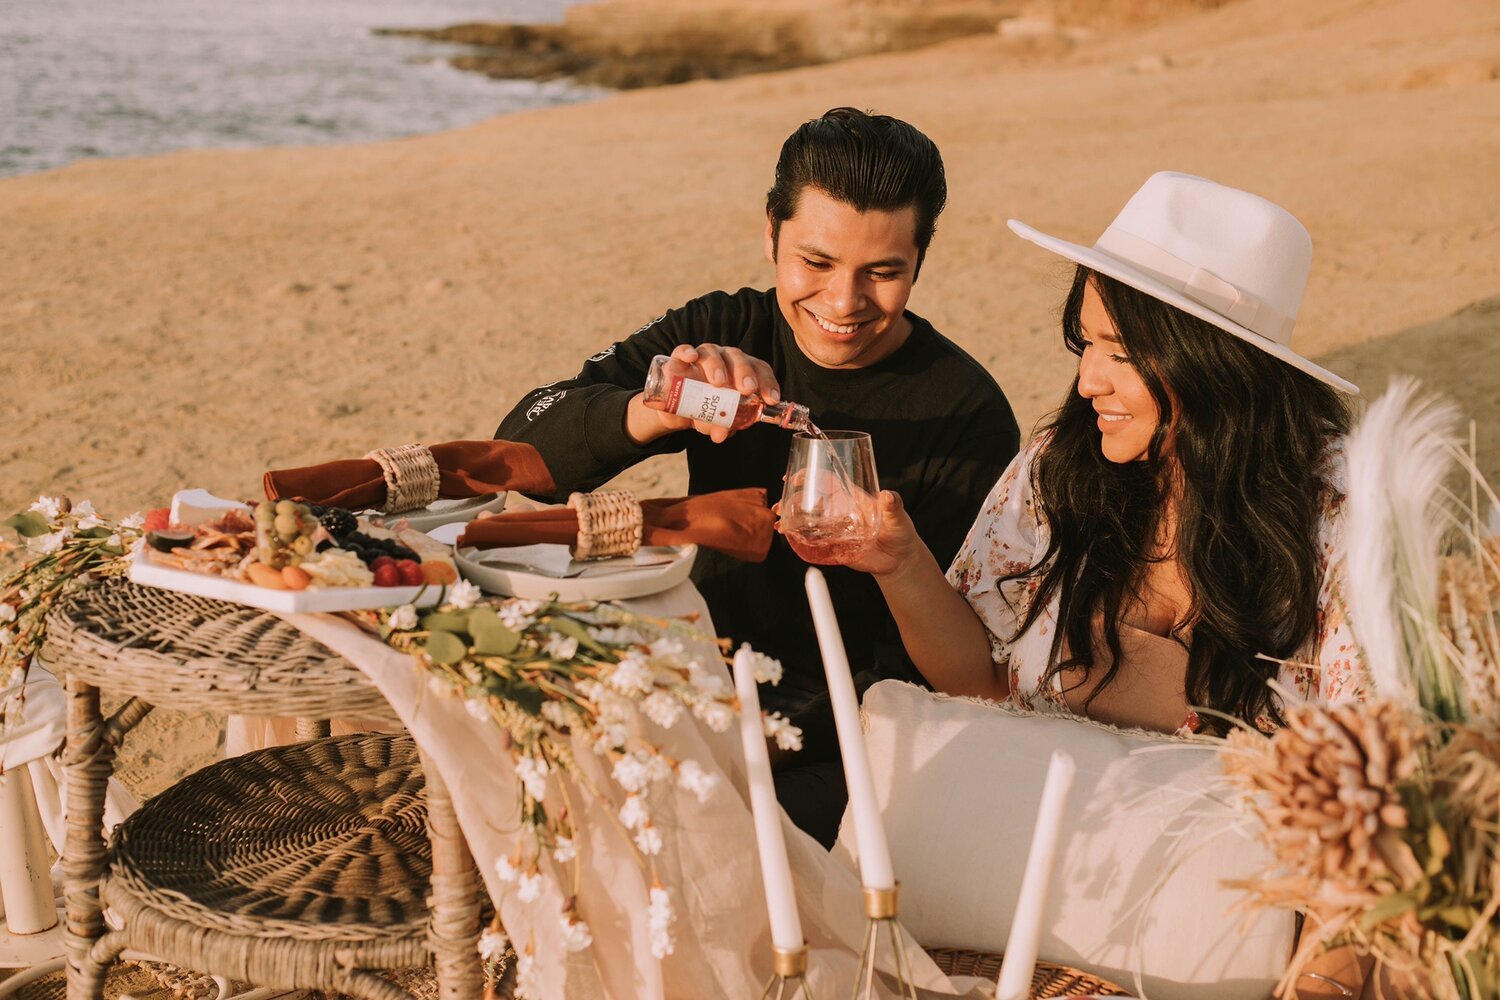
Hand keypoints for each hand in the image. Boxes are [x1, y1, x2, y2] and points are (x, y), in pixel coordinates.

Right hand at [629, 344, 781, 444]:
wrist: (676, 410)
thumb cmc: (705, 411)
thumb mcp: (715, 421)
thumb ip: (719, 425)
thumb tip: (720, 434)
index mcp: (741, 372)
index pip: (759, 370)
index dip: (767, 382)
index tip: (772, 399)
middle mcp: (724, 360)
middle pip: (738, 358)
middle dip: (744, 372)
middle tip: (747, 388)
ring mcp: (701, 358)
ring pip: (712, 352)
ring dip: (717, 365)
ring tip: (718, 383)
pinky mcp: (678, 361)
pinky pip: (682, 351)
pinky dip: (687, 352)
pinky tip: (692, 357)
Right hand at [777, 489, 923, 576]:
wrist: (899, 559)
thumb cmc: (899, 532)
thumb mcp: (898, 516)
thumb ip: (893, 506)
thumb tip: (888, 495)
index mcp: (852, 498)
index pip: (827, 481)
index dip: (810, 475)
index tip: (795, 477)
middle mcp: (839, 512)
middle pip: (810, 501)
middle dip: (792, 501)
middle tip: (780, 505)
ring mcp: (835, 530)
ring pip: (808, 522)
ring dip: (791, 521)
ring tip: (781, 524)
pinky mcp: (834, 548)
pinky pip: (813, 543)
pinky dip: (799, 541)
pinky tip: (789, 538)